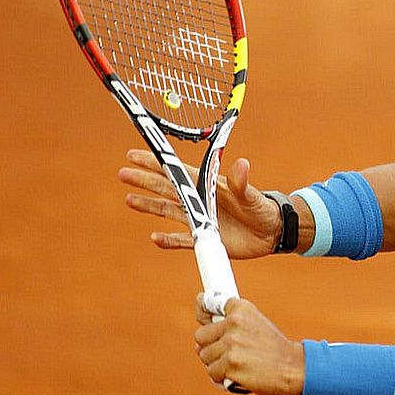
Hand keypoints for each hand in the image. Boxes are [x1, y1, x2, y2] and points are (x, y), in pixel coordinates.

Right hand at [118, 149, 281, 258]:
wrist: (272, 232)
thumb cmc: (262, 208)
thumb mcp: (252, 195)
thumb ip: (242, 182)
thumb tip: (242, 164)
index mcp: (207, 186)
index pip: (177, 172)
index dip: (156, 163)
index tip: (135, 154)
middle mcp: (200, 201)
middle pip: (166, 188)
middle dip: (144, 180)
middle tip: (122, 173)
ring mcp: (200, 219)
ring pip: (168, 211)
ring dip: (149, 206)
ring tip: (129, 200)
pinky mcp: (205, 238)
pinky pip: (181, 240)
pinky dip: (168, 240)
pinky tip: (154, 237)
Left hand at [194, 295, 305, 394]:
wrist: (294, 367)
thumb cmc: (274, 350)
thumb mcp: (256, 325)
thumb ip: (231, 327)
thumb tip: (196, 345)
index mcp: (242, 308)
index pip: (208, 302)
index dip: (202, 310)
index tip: (203, 312)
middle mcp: (235, 322)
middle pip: (200, 336)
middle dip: (210, 346)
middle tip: (231, 353)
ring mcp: (231, 343)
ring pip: (205, 356)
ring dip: (218, 364)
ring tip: (240, 364)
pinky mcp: (230, 364)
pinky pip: (212, 372)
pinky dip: (222, 377)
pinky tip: (239, 375)